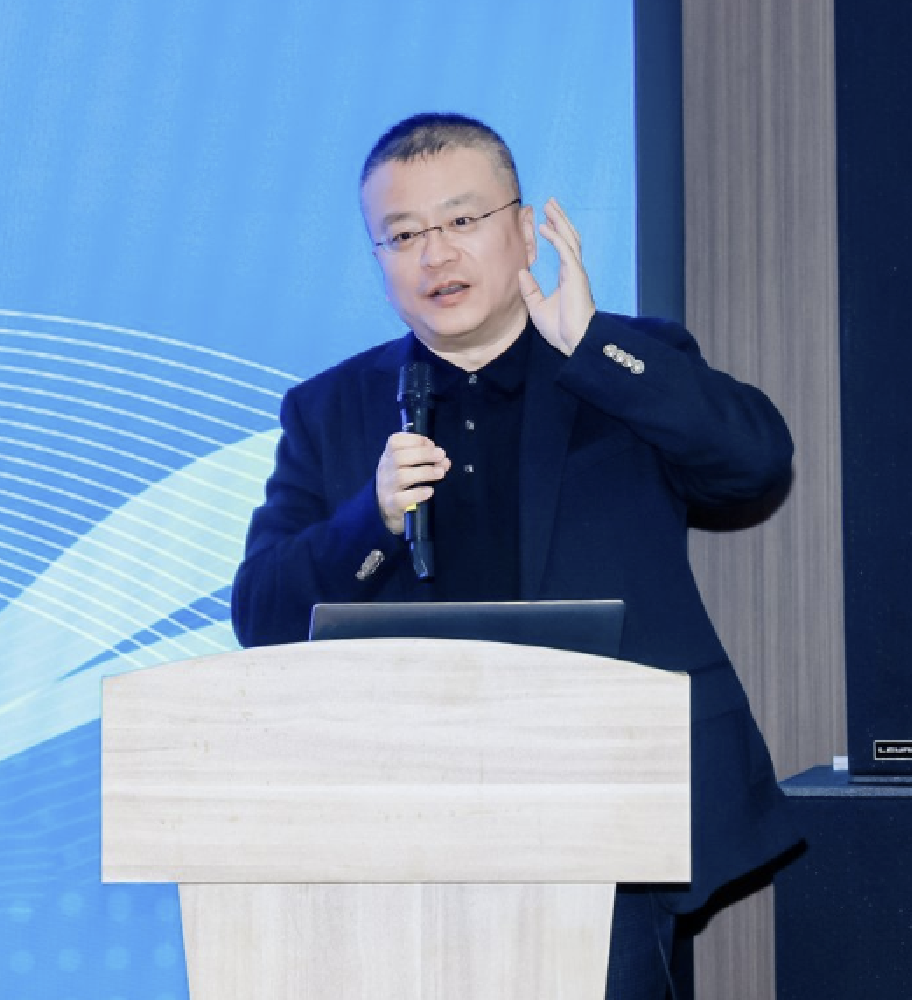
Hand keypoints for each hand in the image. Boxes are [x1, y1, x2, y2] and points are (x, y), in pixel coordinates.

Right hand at [376, 432, 449, 534]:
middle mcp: (385, 471)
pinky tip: (430, 491)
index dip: (414, 439)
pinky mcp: (391, 507)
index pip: (394, 442)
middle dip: (423, 454)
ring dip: (425, 472)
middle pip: (399, 457)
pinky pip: (401, 499)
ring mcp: (386, 489)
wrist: (387, 511)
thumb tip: (444, 461)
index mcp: (388, 457)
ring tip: (440, 473)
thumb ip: (426, 462)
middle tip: (441, 456)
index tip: (431, 444)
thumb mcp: (409, 469)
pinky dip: (417, 494)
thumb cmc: (402, 486)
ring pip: (401, 477)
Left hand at [517, 197, 595, 355]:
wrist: (575, 341)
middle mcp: (573, 271)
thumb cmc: (560, 328)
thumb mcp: (537, 307)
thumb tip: (522, 272)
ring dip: (559, 221)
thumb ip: (530, 290)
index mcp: (567, 277)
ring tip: (550, 206)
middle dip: (560, 219)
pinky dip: (556, 237)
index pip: (561, 249)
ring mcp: (576, 272)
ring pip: (569, 239)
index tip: (545, 220)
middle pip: (568, 238)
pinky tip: (546, 227)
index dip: (555, 233)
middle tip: (550, 203)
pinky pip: (565, 251)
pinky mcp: (575, 275)